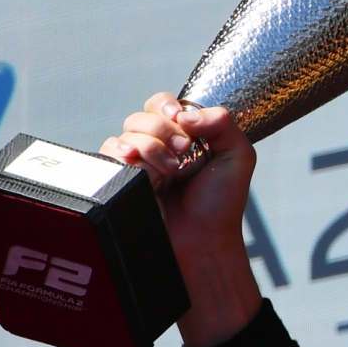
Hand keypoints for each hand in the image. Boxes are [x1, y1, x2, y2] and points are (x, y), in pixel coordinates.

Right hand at [101, 93, 262, 346]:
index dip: (168, 108)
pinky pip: (109, 154)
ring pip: (126, 133)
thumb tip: (184, 112)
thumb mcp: (238, 157)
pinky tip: (145, 175)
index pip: (163, 104)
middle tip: (184, 155)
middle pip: (142, 115)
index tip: (183, 124)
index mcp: (185, 136)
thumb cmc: (221, 205)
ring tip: (169, 174)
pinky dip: (127, 160)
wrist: (202, 242)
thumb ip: (222, 122)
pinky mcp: (122, 181)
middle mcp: (160, 147)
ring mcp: (139, 164)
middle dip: (163, 131)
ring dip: (150, 148)